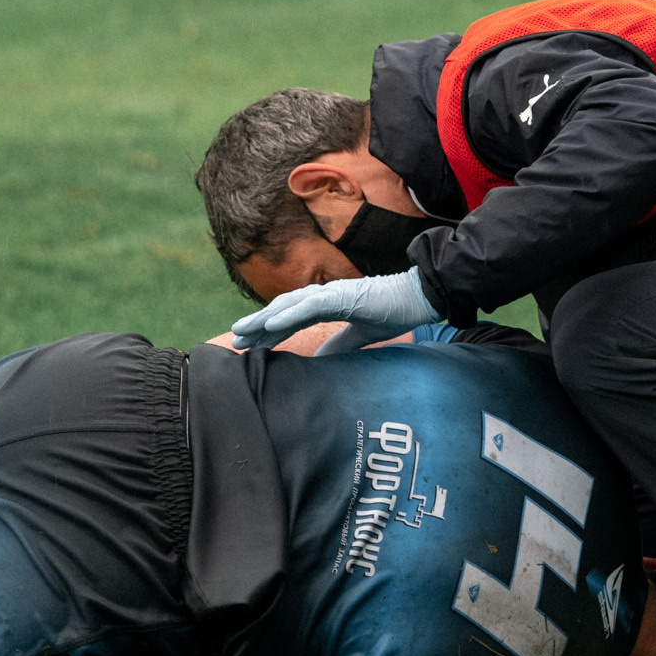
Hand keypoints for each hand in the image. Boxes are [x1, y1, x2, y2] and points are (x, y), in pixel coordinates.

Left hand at [230, 268, 437, 350]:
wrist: (420, 297)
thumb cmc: (393, 312)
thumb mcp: (360, 338)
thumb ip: (338, 346)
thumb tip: (318, 362)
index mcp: (327, 305)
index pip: (290, 319)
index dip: (269, 332)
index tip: (250, 346)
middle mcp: (323, 296)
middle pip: (282, 311)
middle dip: (257, 326)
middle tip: (235, 341)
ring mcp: (331, 293)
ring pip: (288, 306)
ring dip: (263, 319)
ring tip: (242, 332)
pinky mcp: (341, 295)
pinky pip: (309, 306)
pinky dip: (288, 315)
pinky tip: (270, 324)